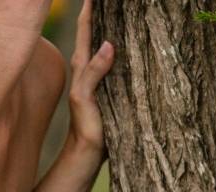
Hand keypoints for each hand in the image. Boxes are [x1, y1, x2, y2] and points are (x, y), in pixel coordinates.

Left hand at [67, 0, 114, 156]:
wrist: (87, 153)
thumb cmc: (85, 127)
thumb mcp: (86, 98)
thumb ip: (93, 72)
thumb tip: (109, 44)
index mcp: (81, 65)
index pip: (86, 26)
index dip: (90, 6)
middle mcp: (90, 66)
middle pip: (96, 29)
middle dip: (104, 10)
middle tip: (119, 0)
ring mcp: (100, 76)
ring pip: (107, 42)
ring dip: (115, 25)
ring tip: (127, 10)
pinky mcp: (111, 86)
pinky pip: (117, 59)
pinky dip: (123, 45)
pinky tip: (133, 41)